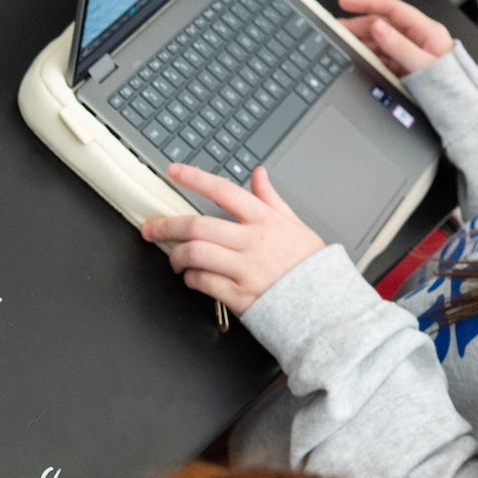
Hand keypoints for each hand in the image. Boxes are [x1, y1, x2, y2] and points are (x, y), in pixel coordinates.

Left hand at [140, 166, 325, 315]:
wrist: (325, 307)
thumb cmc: (310, 266)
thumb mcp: (295, 225)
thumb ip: (271, 199)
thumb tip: (259, 174)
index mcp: (265, 220)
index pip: (224, 190)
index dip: (194, 178)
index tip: (173, 171)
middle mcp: (253, 242)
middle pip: (198, 225)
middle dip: (167, 225)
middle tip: (152, 228)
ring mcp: (245, 269)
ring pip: (196, 253)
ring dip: (176, 255)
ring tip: (174, 258)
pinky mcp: (240, 296)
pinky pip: (203, 282)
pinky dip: (191, 278)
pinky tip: (192, 277)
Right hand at [337, 0, 454, 77]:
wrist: (463, 106)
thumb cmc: (452, 85)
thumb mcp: (422, 65)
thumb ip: (398, 46)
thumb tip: (378, 26)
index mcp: (426, 30)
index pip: (392, 8)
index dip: (367, 2)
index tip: (347, 2)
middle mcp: (419, 36)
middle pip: (383, 23)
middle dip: (358, 24)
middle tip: (337, 28)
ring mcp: (412, 50)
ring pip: (381, 39)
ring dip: (361, 40)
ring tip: (343, 42)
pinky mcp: (407, 63)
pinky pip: (384, 54)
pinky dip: (370, 54)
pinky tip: (358, 55)